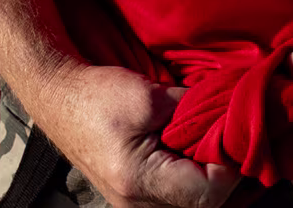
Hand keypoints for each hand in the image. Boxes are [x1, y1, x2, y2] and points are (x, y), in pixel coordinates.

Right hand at [23, 62, 240, 207]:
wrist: (59, 97)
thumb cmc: (97, 95)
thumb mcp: (151, 97)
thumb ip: (192, 111)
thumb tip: (225, 116)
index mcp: (140, 180)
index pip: (208, 193)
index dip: (230, 166)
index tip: (233, 136)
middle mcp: (137, 204)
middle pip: (202, 204)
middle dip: (223, 173)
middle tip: (231, 140)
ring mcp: (133, 205)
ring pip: (190, 205)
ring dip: (208, 178)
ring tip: (214, 145)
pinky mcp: (133, 196)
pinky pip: (175, 199)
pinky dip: (191, 179)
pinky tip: (195, 154)